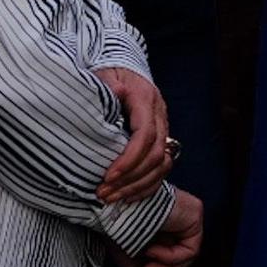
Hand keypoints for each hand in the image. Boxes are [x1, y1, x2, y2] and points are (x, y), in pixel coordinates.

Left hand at [95, 66, 171, 204]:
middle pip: (157, 155)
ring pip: (163, 166)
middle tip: (103, 192)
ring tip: (110, 197)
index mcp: (146, 99)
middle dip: (130, 178)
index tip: (108, 175)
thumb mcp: (103, 75)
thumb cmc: (107, 74)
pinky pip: (162, 170)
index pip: (146, 135)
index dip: (129, 159)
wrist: (120, 69)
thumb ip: (108, 87)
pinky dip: (146, 187)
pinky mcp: (160, 140)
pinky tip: (126, 197)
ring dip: (137, 186)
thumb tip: (116, 93)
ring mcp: (163, 129)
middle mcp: (160, 116)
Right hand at [113, 188, 203, 266]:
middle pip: (181, 258)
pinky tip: (152, 249)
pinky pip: (191, 249)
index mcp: (162, 225)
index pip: (171, 255)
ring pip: (187, 256)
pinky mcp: (195, 212)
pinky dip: (171, 257)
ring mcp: (188, 215)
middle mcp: (178, 219)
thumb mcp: (126, 253)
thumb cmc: (115, 225)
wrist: (111, 208)